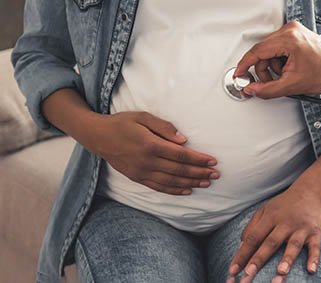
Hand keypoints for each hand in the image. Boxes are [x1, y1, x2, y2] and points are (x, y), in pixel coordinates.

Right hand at [86, 111, 218, 194]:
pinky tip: (188, 190)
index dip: (198, 159)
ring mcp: (141, 172)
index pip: (181, 155)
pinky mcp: (137, 178)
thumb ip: (164, 127)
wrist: (98, 137)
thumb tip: (183, 140)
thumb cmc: (122, 123)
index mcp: (150, 145)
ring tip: (207, 182)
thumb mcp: (143, 117)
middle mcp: (147, 162)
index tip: (212, 161)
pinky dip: (175, 190)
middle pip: (180, 171)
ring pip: (172, 182)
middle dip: (200, 173)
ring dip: (191, 183)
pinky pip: (160, 187)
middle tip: (216, 174)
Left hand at [228, 176, 320, 282]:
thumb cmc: (284, 205)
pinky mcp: (316, 232)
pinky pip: (315, 247)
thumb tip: (241, 246)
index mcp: (270, 217)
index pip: (253, 237)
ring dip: (288, 258)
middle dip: (259, 258)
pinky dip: (314, 258)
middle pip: (271, 242)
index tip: (233, 269)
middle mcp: (285, 223)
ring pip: (294, 244)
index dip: (242, 253)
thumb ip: (252, 227)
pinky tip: (311, 270)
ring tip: (281, 272)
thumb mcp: (265, 210)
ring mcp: (301, 228)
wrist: (311, 192)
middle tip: (249, 273)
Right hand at [233, 21, 320, 98]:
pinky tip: (288, 66)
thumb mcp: (292, 86)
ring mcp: (292, 29)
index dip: (245, 65)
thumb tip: (251, 89)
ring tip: (285, 74)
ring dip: (272, 65)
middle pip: (262, 50)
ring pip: (268, 49)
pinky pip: (276, 46)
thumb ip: (267, 90)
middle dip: (264, 69)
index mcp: (289, 39)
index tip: (239, 74)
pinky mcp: (294, 32)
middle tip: (272, 81)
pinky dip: (278, 59)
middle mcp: (290, 30)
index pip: (257, 51)